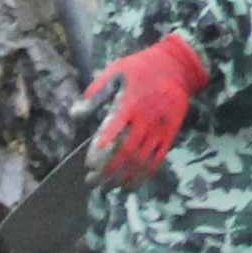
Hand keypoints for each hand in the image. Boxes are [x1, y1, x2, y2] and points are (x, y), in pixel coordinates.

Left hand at [85, 32, 211, 185]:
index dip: (100, 152)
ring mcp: (160, 128)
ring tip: (110, 187)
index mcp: (130, 104)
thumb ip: (94, 95)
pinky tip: (133, 184)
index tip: (89, 165)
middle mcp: (146, 119)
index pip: (113, 134)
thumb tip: (74, 114)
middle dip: (108, 171)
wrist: (177, 65)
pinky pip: (158, 159)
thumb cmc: (141, 68)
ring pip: (141, 160)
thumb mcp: (114, 73)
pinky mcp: (170, 134)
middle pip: (125, 153)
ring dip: (125, 177)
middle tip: (93, 181)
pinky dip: (145, 175)